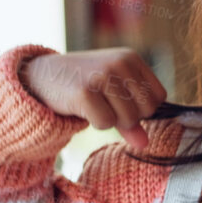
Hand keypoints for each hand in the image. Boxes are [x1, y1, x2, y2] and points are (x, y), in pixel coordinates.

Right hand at [21, 49, 166, 151]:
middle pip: (147, 110)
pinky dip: (95, 123)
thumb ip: (133, 117)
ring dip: (110, 120)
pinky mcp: (84, 92)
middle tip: (105, 104)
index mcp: (130, 58)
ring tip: (93, 104)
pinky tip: (82, 107)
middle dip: (128, 117)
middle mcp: (119, 63)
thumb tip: (144, 144)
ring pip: (128, 119)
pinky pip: (105, 124)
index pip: (159, 97)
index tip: (121, 102)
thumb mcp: (112, 95)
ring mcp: (101, 76)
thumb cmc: (83, 84)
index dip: (142, 108)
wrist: (42, 76)